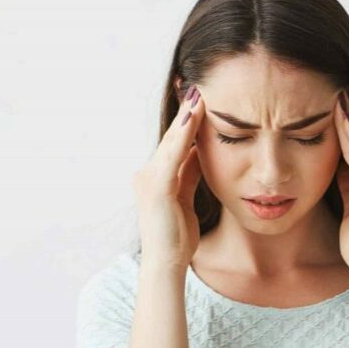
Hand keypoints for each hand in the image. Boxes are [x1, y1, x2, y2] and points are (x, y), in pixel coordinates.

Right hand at [132, 84, 203, 270]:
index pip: (175, 143)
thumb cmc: (177, 237)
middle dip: (185, 111)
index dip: (187, 121)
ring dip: (186, 116)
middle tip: (195, 84)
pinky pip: (173, 155)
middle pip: (172, 137)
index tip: (198, 98)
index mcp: (156, 177)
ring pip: (172, 141)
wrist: (166, 263)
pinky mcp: (157, 187)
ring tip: (198, 93)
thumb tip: (201, 154)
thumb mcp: (187, 199)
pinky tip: (194, 118)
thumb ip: (190, 176)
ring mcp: (149, 179)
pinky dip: (184, 135)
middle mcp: (148, 174)